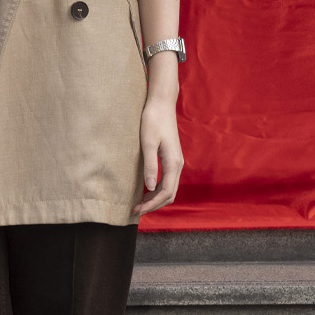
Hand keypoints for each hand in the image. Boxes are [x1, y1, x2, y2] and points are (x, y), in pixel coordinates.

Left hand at [132, 92, 183, 215]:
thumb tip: (150, 187)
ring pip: (169, 188)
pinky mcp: (171, 158)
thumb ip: (150, 165)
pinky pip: (167, 180)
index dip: (151, 204)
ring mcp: (176, 162)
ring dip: (156, 198)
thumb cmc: (153, 120)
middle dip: (154, 204)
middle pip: (169, 194)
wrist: (161, 104)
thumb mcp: (148, 143)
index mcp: (173, 163)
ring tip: (139, 202)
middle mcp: (178, 165)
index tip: (137, 209)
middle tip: (136, 210)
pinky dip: (158, 189)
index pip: (165, 192)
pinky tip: (146, 189)